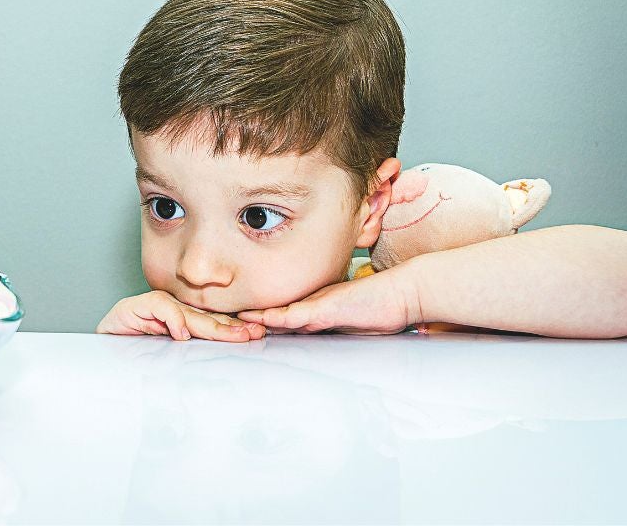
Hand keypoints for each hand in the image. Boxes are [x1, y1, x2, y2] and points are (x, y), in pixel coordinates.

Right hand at [96, 290, 266, 341]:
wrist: (98, 349)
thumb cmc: (129, 355)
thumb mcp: (163, 358)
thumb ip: (184, 354)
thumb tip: (211, 362)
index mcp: (181, 324)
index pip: (211, 324)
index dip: (232, 330)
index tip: (254, 336)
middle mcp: (171, 313)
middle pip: (206, 319)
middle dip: (232, 327)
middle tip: (254, 334)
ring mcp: (155, 307)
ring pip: (188, 314)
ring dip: (213, 326)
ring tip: (234, 335)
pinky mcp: (136, 306)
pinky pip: (160, 307)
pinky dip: (172, 320)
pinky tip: (181, 334)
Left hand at [236, 266, 420, 334]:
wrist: (404, 293)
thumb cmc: (382, 308)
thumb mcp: (349, 322)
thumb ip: (331, 326)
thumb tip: (317, 335)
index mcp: (314, 308)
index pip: (280, 315)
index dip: (258, 318)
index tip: (237, 322)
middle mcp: (311, 304)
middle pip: (272, 312)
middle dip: (248, 317)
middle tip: (222, 321)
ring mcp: (318, 305)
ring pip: (278, 312)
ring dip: (255, 317)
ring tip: (230, 319)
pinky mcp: (327, 309)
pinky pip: (298, 314)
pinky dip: (279, 317)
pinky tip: (262, 319)